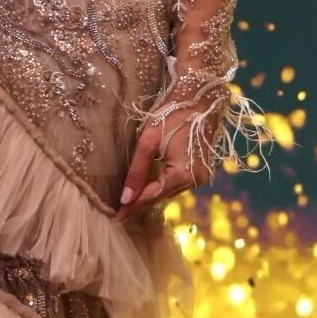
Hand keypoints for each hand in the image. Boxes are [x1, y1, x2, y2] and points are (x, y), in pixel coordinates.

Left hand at [116, 104, 205, 219]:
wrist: (200, 99)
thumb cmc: (171, 116)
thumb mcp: (149, 142)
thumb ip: (137, 172)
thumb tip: (125, 199)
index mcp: (183, 175)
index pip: (151, 197)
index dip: (132, 207)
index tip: (117, 218)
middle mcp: (195, 181)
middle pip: (160, 196)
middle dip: (140, 201)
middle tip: (119, 211)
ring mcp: (200, 176)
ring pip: (168, 191)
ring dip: (150, 193)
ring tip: (129, 199)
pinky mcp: (200, 170)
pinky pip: (176, 183)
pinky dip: (161, 184)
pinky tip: (147, 185)